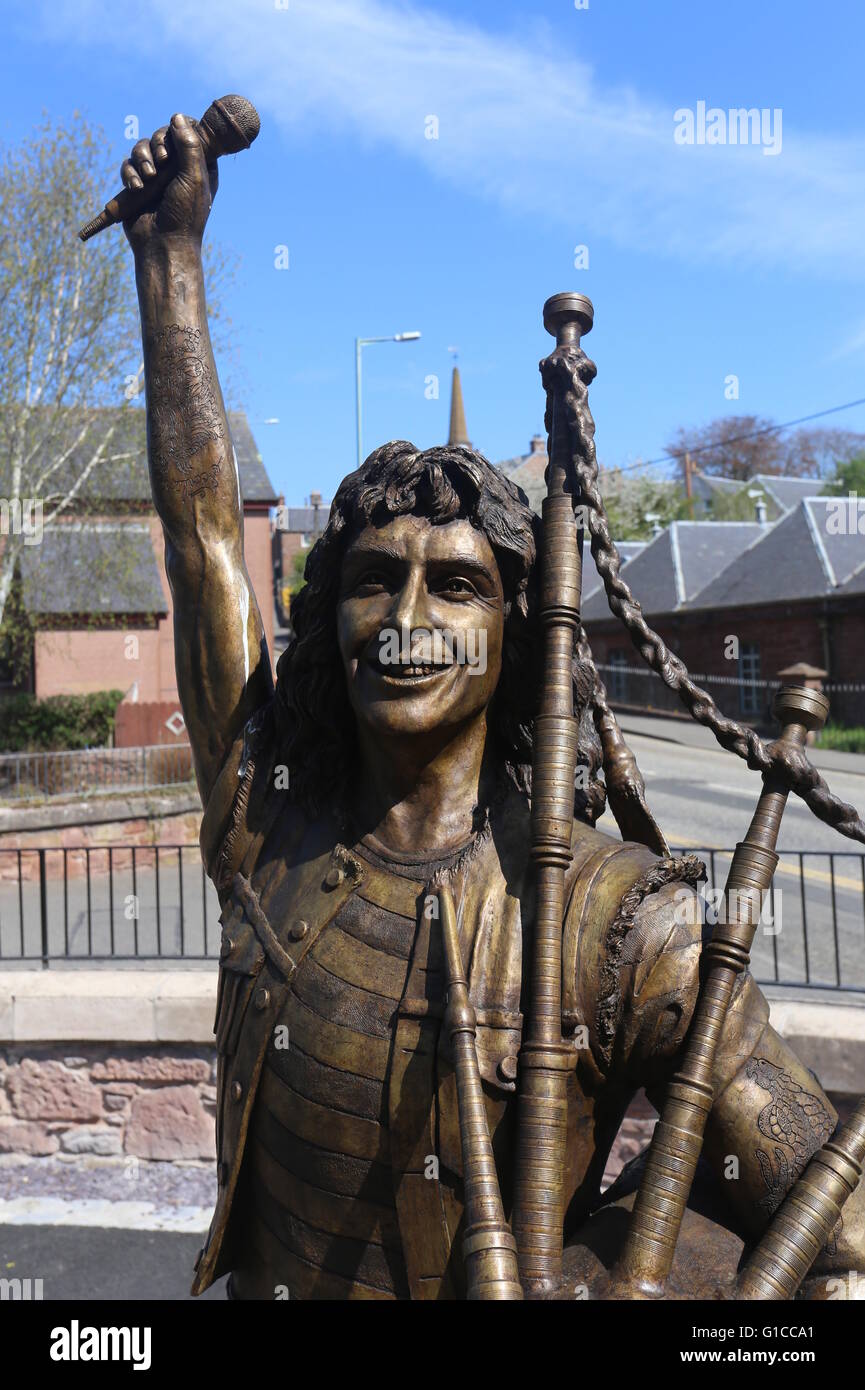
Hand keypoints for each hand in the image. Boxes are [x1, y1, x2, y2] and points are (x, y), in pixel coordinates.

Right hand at [122, 112, 217, 254]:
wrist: (162, 244)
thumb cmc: (184, 215)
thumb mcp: (193, 177)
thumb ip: (189, 145)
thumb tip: (178, 116)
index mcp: (198, 164)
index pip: (188, 131)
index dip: (179, 130)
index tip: (176, 138)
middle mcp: (177, 167)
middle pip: (161, 135)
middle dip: (157, 144)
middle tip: (162, 161)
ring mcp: (156, 175)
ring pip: (141, 147)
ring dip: (142, 159)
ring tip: (148, 178)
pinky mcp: (138, 184)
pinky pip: (128, 165)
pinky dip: (130, 174)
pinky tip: (136, 188)